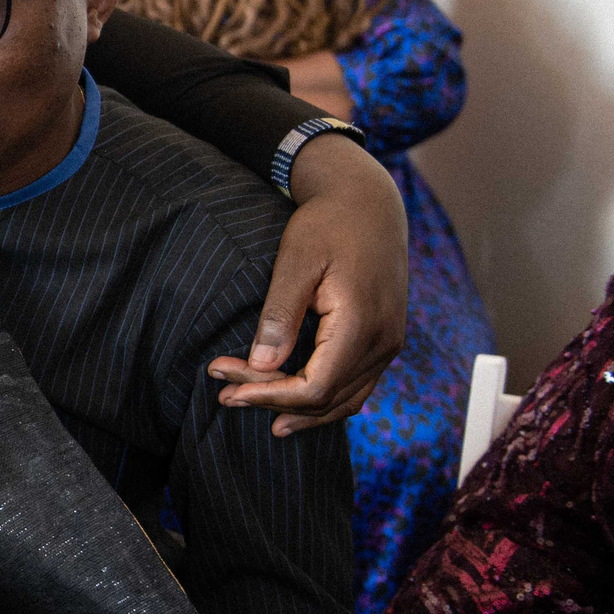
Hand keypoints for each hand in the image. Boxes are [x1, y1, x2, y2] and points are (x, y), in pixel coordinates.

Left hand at [208, 133, 406, 433]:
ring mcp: (389, 344)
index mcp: (361, 324)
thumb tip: (260, 366)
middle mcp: (383, 342)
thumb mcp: (295, 263)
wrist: (369, 202)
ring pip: (345, 400)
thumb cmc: (328, 225)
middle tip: (224, 394)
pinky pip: (356, 385)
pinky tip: (291, 403)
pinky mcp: (385, 339)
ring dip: (298, 410)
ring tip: (249, 406)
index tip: (225, 383)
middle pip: (326, 398)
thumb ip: (280, 316)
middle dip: (272, 401)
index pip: (313, 387)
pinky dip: (322, 399)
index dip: (267, 394)